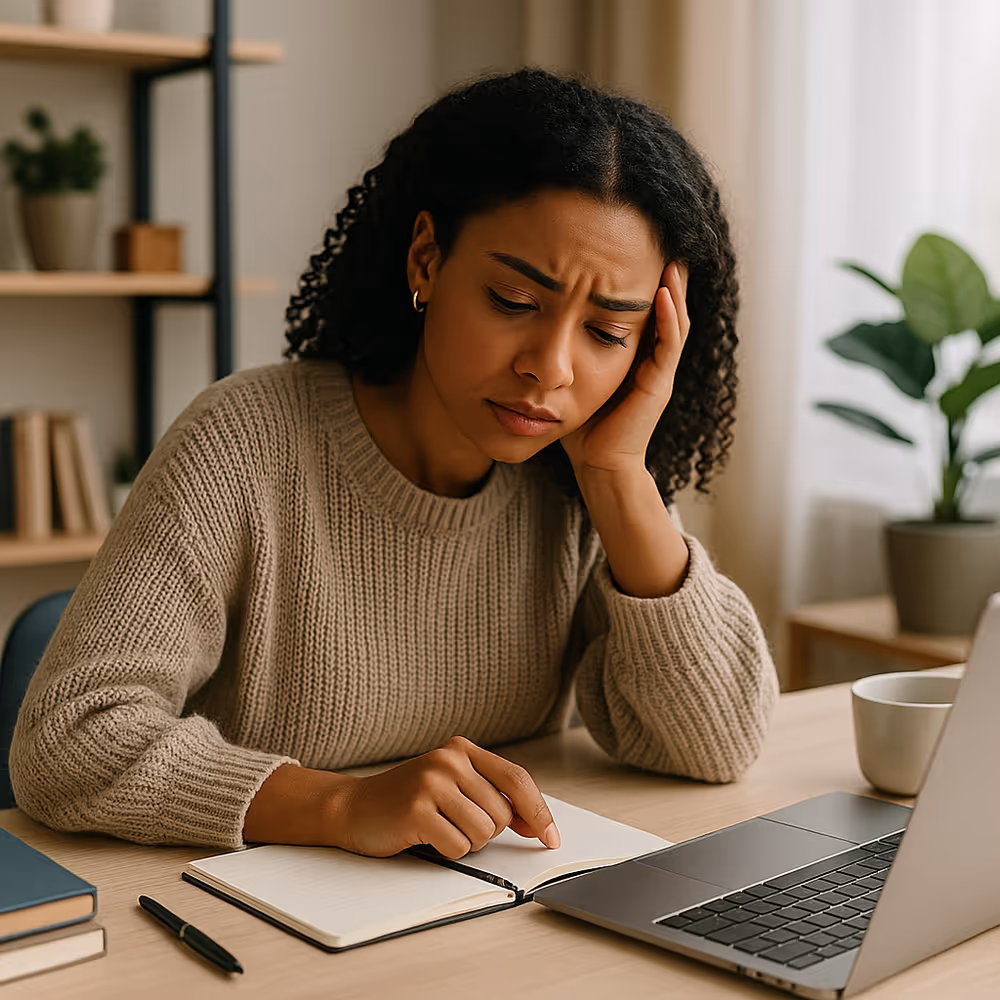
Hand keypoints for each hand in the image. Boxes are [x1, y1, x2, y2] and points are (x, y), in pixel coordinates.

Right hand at [327, 736, 558, 858]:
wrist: (353, 807)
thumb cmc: (409, 800)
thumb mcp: (452, 785)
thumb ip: (491, 795)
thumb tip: (535, 823)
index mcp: (462, 749)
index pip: (516, 779)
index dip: (539, 812)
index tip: (551, 838)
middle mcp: (449, 760)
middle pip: (501, 814)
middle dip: (486, 832)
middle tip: (455, 824)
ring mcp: (431, 783)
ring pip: (482, 833)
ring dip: (465, 842)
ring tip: (439, 827)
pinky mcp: (417, 810)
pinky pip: (457, 847)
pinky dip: (446, 851)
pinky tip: (425, 836)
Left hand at [561, 261, 689, 475]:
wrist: (598, 464)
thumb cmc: (582, 427)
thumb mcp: (575, 377)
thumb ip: (569, 352)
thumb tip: (540, 321)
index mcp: (635, 358)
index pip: (645, 312)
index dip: (643, 284)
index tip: (634, 253)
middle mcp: (652, 361)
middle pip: (666, 310)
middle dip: (667, 279)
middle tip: (665, 243)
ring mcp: (659, 372)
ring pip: (675, 322)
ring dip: (675, 291)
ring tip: (673, 260)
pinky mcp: (659, 384)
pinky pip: (669, 345)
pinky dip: (669, 318)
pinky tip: (663, 294)